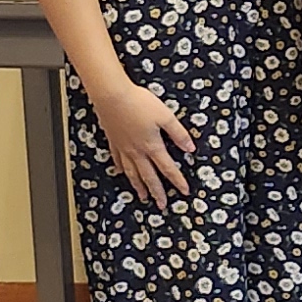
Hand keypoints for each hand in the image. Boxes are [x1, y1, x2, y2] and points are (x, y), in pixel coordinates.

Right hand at [88, 74, 195, 203]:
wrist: (111, 96)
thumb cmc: (138, 103)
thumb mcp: (166, 116)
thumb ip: (178, 133)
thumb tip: (190, 148)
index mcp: (152, 146)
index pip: (168, 168)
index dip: (177, 181)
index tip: (184, 192)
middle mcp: (137, 151)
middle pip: (149, 176)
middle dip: (157, 192)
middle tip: (162, 205)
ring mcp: (123, 147)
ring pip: (132, 173)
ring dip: (139, 186)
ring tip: (142, 197)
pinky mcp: (113, 140)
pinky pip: (118, 160)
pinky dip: (122, 170)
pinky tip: (122, 173)